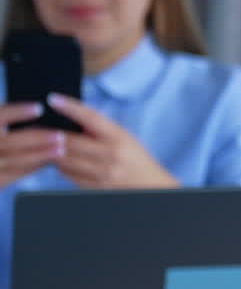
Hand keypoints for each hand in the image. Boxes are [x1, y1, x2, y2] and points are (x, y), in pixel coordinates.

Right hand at [0, 101, 65, 184]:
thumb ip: (6, 120)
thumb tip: (35, 111)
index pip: (0, 116)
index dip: (18, 112)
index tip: (39, 108)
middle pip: (11, 141)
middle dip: (37, 138)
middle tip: (59, 135)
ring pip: (15, 160)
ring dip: (40, 155)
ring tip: (59, 149)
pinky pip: (13, 174)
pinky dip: (31, 167)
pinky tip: (46, 161)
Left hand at [47, 93, 179, 188]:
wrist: (151, 188)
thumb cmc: (136, 159)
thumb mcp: (125, 138)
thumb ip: (101, 129)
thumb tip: (73, 119)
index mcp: (119, 138)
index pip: (91, 118)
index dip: (70, 107)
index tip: (54, 100)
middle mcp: (111, 156)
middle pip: (71, 142)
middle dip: (53, 135)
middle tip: (42, 129)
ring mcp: (103, 175)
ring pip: (65, 161)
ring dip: (56, 153)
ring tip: (53, 146)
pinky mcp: (96, 189)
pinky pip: (69, 176)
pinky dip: (63, 168)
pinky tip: (65, 163)